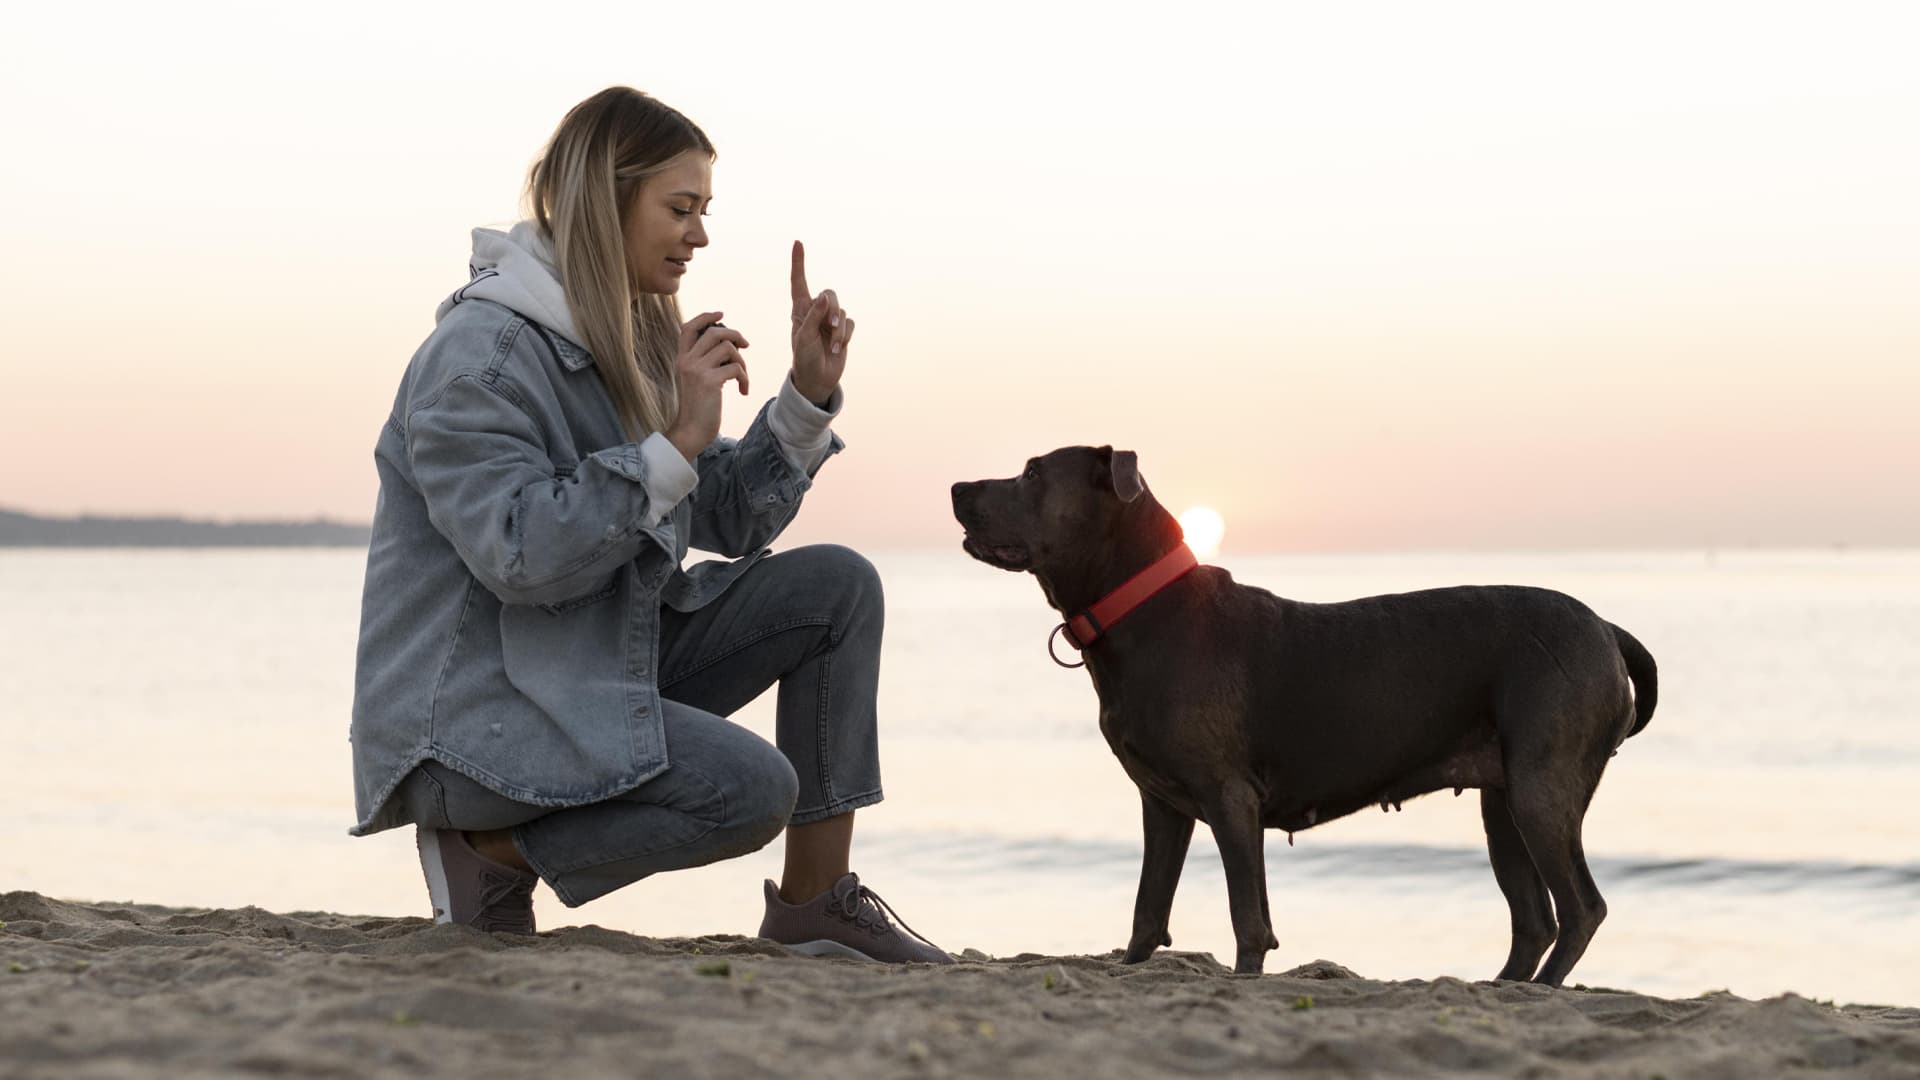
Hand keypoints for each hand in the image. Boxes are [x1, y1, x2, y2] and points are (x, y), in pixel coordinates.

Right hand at [665, 311, 749, 462]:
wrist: (691, 431)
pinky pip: (736, 368)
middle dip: (735, 335)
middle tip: (746, 345)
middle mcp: (687, 361)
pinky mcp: (710, 382)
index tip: (721, 313)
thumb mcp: (696, 380)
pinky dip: (744, 378)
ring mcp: (697, 370)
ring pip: (728, 348)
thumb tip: (727, 345)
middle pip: (714, 332)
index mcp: (681, 359)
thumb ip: (704, 361)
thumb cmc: (698, 408)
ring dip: (742, 361)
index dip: (705, 316)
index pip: (688, 327)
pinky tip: (742, 391)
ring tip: (742, 378)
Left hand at [789, 240, 852, 405]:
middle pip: (830, 294)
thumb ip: (813, 316)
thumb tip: (824, 296)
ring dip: (839, 330)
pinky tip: (837, 348)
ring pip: (842, 311)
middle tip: (831, 325)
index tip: (798, 243)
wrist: (817, 379)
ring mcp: (830, 321)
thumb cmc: (804, 358)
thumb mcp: (804, 338)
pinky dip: (845, 336)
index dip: (798, 262)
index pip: (799, 282)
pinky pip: (850, 323)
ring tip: (832, 345)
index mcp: (800, 310)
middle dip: (833, 309)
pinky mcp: (843, 331)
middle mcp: (816, 311)